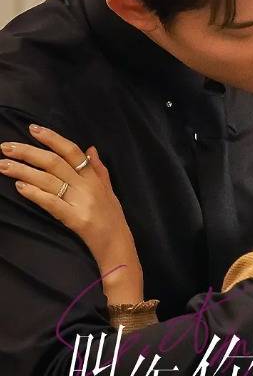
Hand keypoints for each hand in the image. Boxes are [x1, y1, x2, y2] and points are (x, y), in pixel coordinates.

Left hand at [0, 126, 143, 303]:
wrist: (118, 246)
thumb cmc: (113, 219)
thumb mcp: (109, 190)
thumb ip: (99, 169)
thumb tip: (91, 148)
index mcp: (94, 178)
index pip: (72, 151)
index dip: (52, 138)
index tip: (32, 129)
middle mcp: (88, 186)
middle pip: (54, 163)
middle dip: (28, 153)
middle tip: (5, 147)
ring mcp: (82, 203)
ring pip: (49, 180)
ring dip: (23, 171)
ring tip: (3, 165)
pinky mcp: (76, 220)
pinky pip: (53, 203)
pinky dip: (36, 193)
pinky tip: (20, 187)